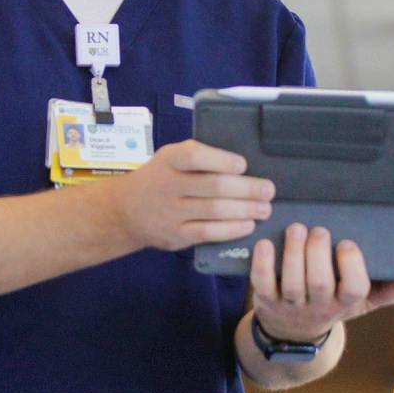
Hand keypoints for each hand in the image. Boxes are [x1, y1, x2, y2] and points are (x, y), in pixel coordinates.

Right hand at [110, 139, 273, 251]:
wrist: (125, 211)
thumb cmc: (159, 178)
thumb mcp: (170, 158)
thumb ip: (198, 158)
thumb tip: (242, 166)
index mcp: (170, 160)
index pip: (195, 156)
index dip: (222, 160)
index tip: (242, 165)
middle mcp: (169, 185)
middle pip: (214, 186)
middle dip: (246, 189)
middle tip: (268, 190)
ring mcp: (172, 212)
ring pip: (215, 211)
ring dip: (245, 210)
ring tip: (265, 208)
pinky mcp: (176, 235)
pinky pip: (208, 232)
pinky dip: (231, 229)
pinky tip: (248, 225)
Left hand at [250, 222, 393, 341]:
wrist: (292, 334)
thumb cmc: (331, 304)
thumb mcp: (359, 303)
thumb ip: (384, 292)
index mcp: (344, 302)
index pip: (354, 289)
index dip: (351, 266)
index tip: (346, 243)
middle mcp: (318, 306)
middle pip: (319, 283)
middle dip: (318, 253)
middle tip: (317, 230)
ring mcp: (290, 305)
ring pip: (291, 283)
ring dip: (293, 254)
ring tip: (296, 228)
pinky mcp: (266, 300)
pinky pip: (262, 283)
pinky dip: (262, 263)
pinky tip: (265, 243)